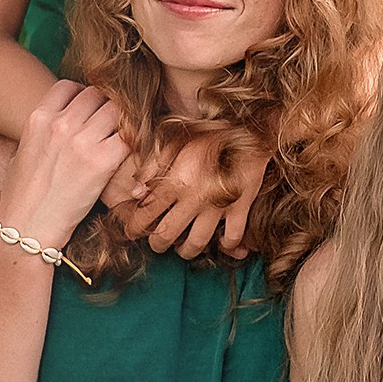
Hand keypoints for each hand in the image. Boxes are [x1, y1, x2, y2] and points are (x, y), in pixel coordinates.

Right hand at [0, 82, 123, 250]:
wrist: (27, 228)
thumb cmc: (23, 195)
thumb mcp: (25, 151)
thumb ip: (45, 130)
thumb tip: (61, 122)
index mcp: (38, 117)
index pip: (70, 85)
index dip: (82, 96)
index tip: (87, 111)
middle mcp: (61, 124)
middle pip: (97, 94)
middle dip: (104, 108)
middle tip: (107, 128)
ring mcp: (82, 141)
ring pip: (116, 111)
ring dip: (121, 123)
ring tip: (118, 140)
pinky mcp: (102, 162)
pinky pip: (129, 138)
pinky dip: (133, 144)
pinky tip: (126, 157)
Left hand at [112, 130, 266, 259]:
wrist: (251, 131)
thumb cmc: (210, 134)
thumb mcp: (174, 141)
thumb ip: (152, 165)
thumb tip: (136, 192)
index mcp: (175, 181)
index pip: (146, 213)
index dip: (134, 227)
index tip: (131, 232)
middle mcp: (194, 197)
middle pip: (167, 235)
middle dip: (157, 244)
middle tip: (156, 243)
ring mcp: (218, 206)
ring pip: (196, 243)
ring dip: (186, 251)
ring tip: (182, 248)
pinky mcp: (241, 208)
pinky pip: (232, 237)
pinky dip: (225, 245)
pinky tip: (220, 242)